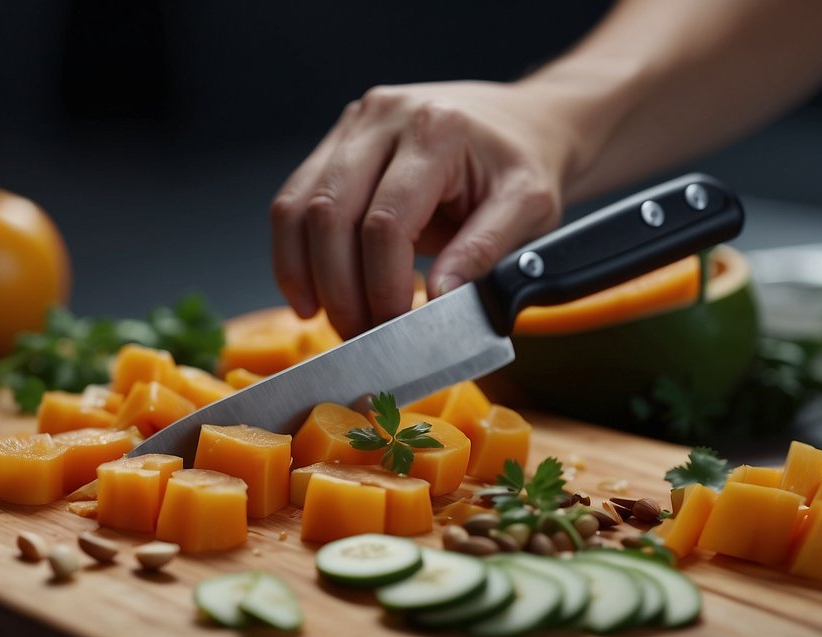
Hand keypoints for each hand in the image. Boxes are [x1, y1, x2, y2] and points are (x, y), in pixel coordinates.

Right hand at [271, 81, 571, 338]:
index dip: (382, 285)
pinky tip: (307, 295)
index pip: (386, 222)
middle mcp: (385, 116)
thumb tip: (439, 299)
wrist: (520, 122)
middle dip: (338, 288)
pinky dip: (292, 254)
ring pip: (297, 207)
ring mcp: (354, 125)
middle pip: (330, 213)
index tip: (395, 327)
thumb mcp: (529, 208)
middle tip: (360, 335)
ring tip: (327, 319)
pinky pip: (292, 201)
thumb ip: (484, 252)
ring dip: (305, 275)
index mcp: (438, 129)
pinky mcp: (335, 142)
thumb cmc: (522, 166)